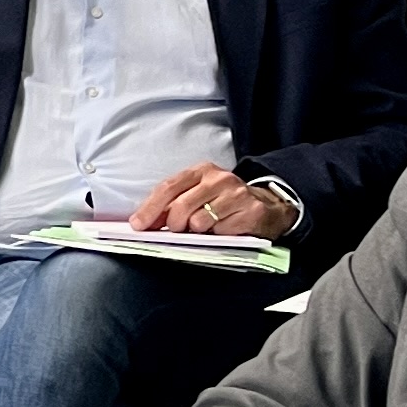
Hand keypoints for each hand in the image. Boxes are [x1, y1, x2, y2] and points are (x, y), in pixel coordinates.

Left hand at [129, 163, 287, 236]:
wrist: (267, 206)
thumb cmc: (225, 203)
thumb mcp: (198, 196)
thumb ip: (172, 205)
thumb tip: (145, 222)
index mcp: (201, 171)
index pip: (168, 187)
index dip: (150, 208)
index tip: (138, 225)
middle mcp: (218, 178)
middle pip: (181, 205)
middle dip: (173, 224)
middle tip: (177, 231)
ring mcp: (236, 193)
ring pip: (199, 221)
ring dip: (197, 231)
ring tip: (206, 228)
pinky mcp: (250, 211)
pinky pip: (222, 231)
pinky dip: (218, 235)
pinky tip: (224, 229)